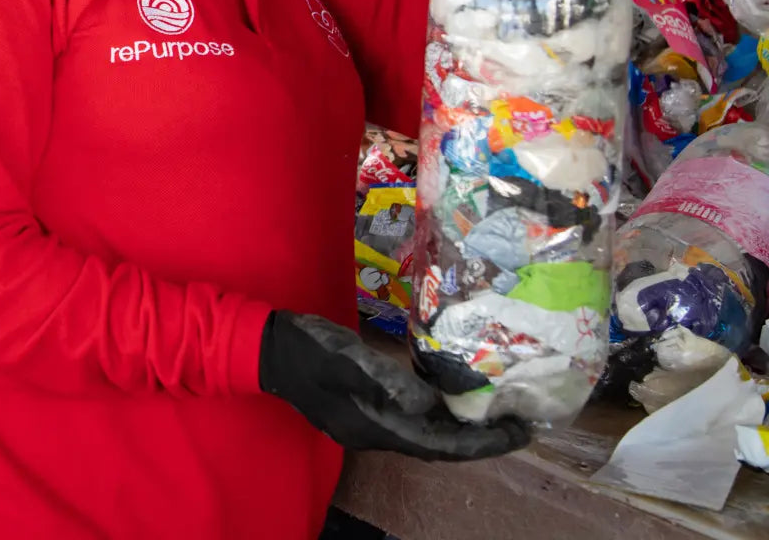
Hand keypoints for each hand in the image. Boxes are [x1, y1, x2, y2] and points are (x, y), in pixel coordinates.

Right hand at [259, 312, 528, 461]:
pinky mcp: (367, 404)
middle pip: (440, 445)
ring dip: (463, 427)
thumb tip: (429, 403)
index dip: (482, 444)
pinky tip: (454, 394)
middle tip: (521, 423)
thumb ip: (385, 380)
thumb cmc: (309, 350)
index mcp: (376, 427)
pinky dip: (440, 411)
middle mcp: (379, 431)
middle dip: (480, 438)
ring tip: (498, 411)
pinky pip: (415, 416)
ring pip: (429, 433)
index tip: (519, 433)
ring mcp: (371, 419)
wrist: (271, 347)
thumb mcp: (346, 359)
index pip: (440, 446)